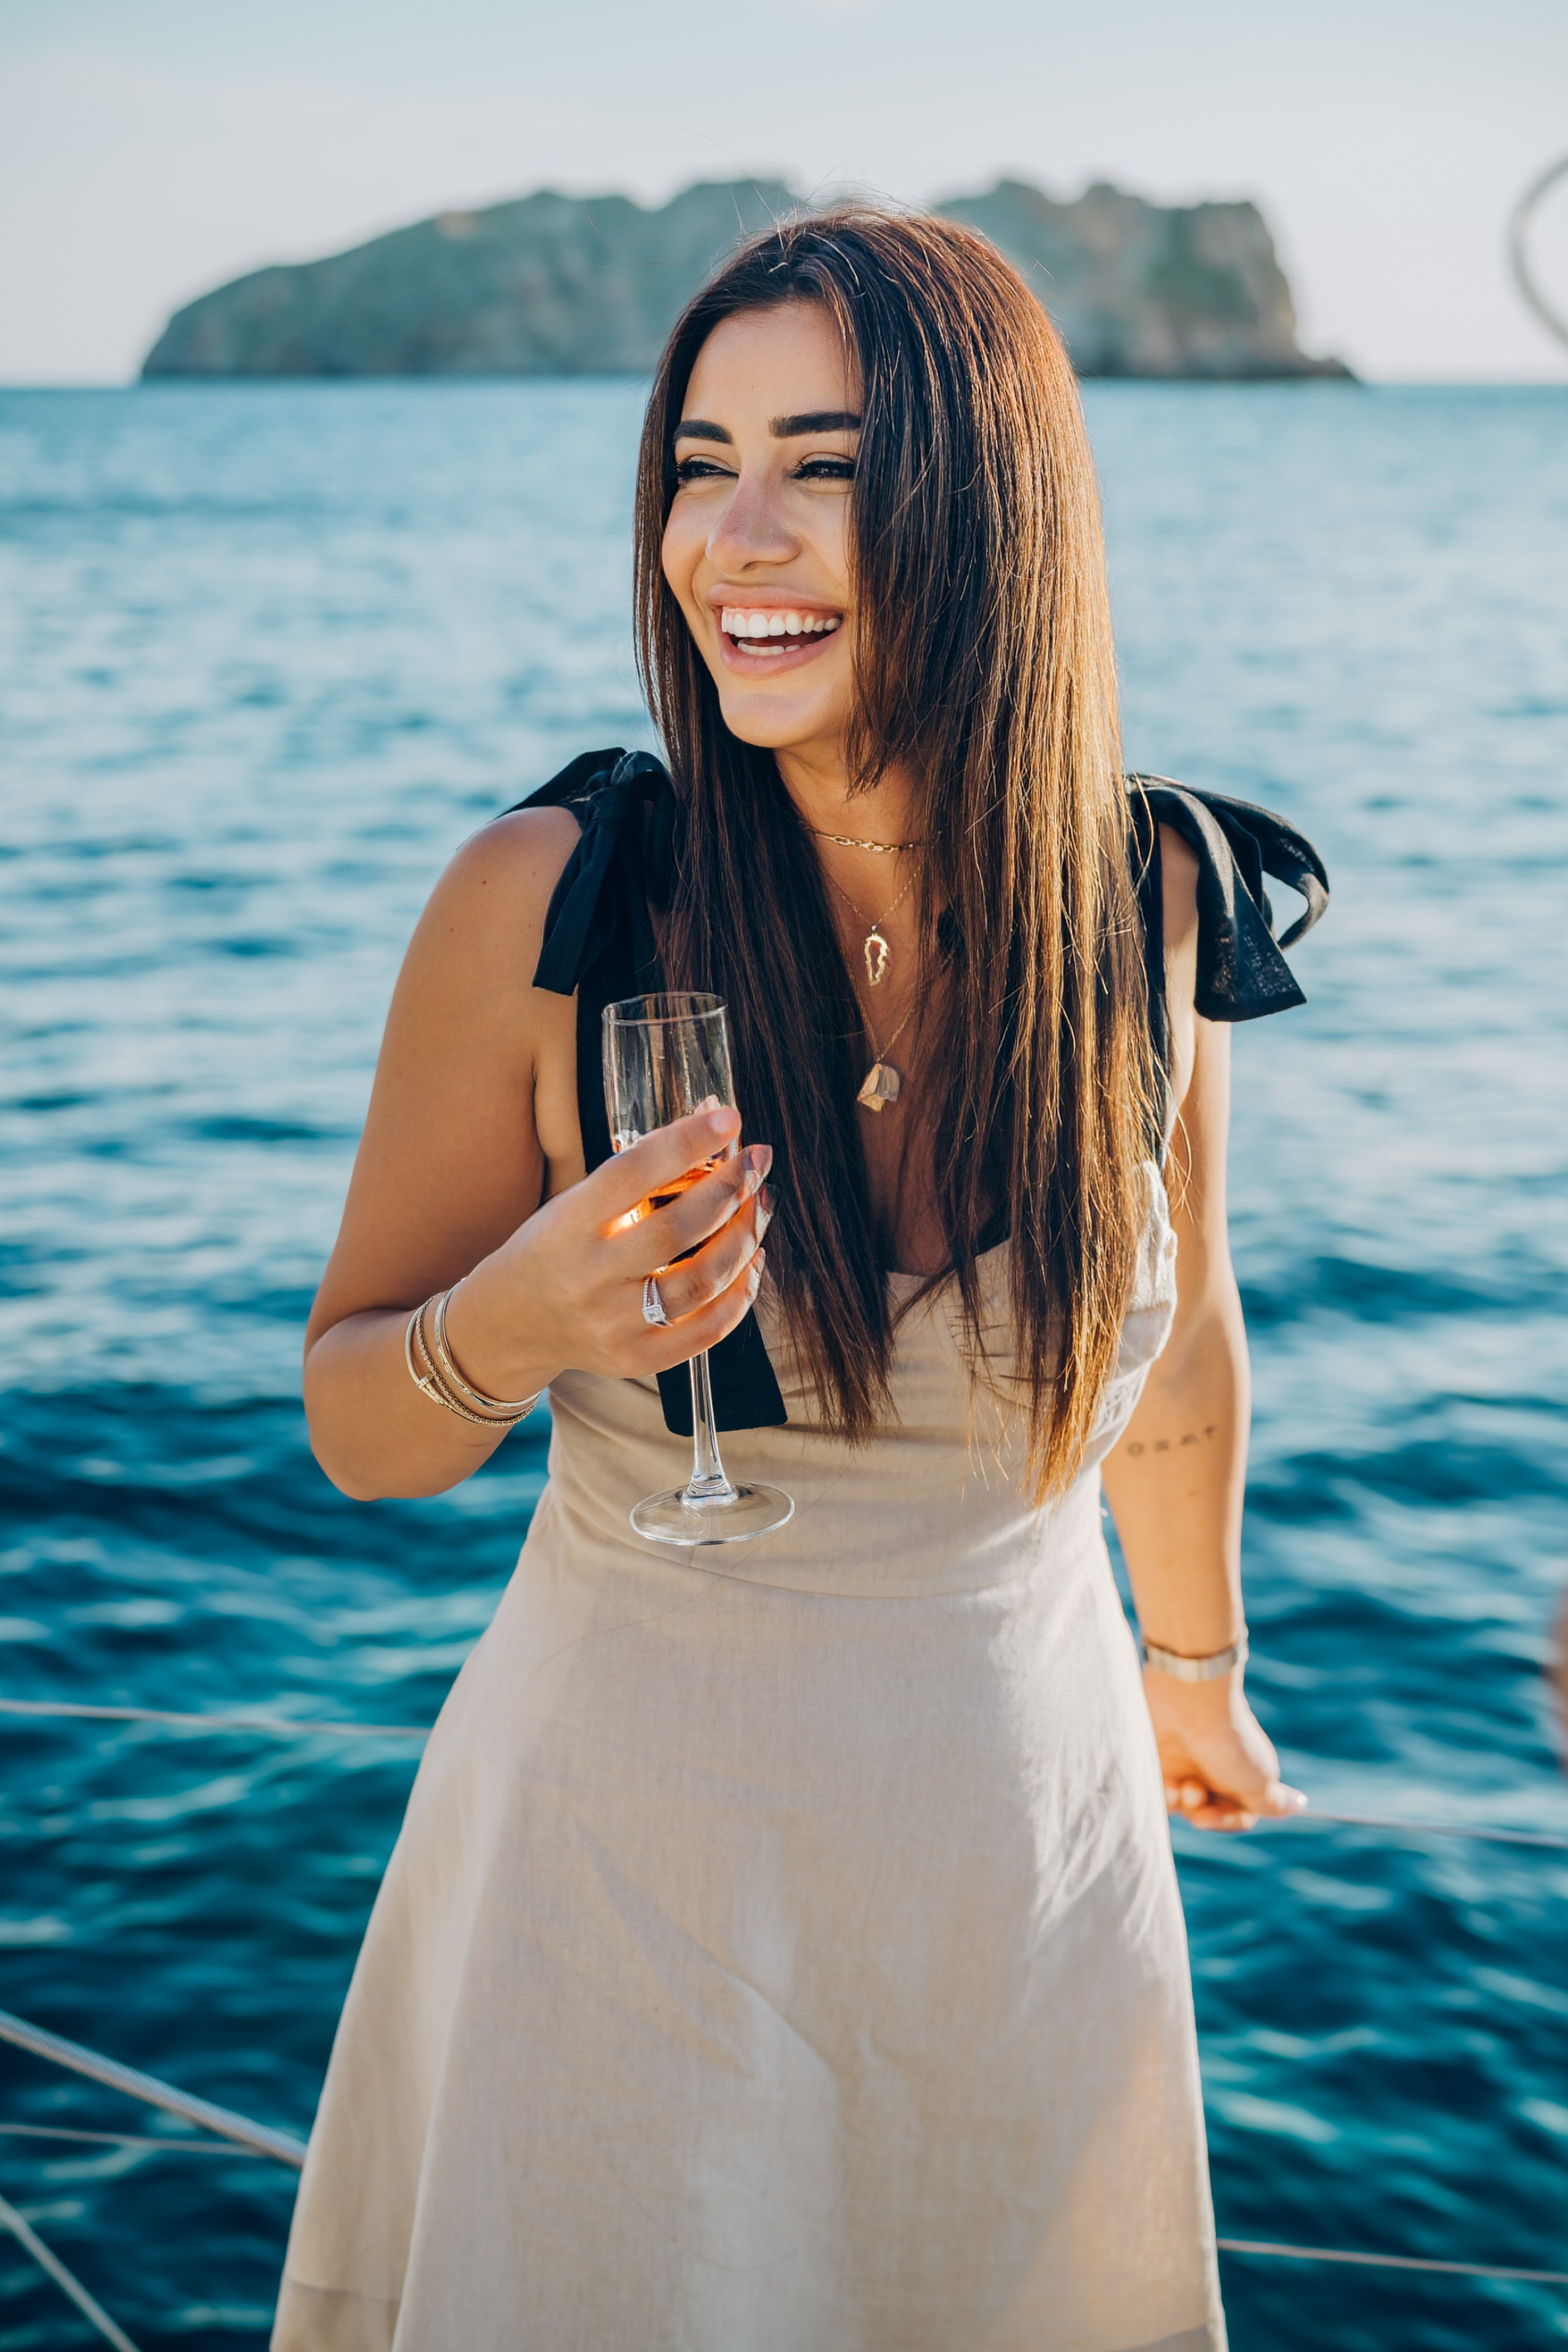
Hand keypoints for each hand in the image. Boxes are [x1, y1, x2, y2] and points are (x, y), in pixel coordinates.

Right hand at [446, 1104, 771, 1396]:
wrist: (510, 1323)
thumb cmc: (554, 1247)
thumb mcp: (577, 1200)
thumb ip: (642, 1166)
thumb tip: (713, 1118)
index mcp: (567, 1225)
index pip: (633, 1174)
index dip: (686, 1143)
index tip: (728, 1120)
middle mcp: (588, 1277)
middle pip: (676, 1231)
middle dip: (729, 1190)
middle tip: (757, 1162)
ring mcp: (612, 1325)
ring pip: (700, 1282)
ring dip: (744, 1239)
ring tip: (759, 1207)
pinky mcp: (634, 1359)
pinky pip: (707, 1330)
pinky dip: (740, 1293)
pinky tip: (751, 1261)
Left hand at [1143, 1668, 1306, 1833]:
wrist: (1189, 1701)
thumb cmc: (1229, 1742)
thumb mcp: (1258, 1779)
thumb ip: (1272, 1802)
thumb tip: (1298, 1806)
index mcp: (1243, 1774)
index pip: (1239, 1814)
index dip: (1226, 1821)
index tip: (1209, 1817)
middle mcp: (1216, 1770)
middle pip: (1208, 1813)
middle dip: (1201, 1812)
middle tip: (1194, 1792)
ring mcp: (1188, 1763)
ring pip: (1182, 1806)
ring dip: (1181, 1802)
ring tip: (1181, 1784)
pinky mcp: (1160, 1755)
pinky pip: (1159, 1790)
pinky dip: (1163, 1793)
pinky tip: (1166, 1782)